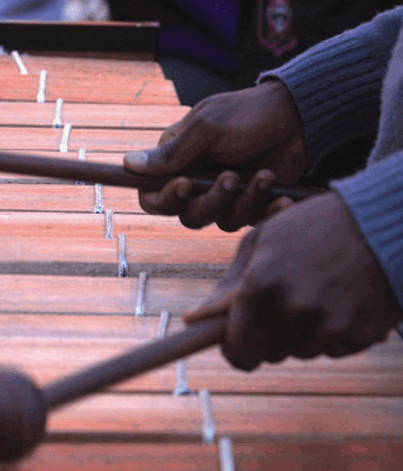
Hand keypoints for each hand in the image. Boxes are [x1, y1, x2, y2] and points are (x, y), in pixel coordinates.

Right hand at [123, 81, 308, 230]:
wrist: (299, 117)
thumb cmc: (248, 115)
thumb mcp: (207, 128)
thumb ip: (172, 153)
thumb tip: (129, 164)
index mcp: (176, 161)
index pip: (151, 195)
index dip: (163, 199)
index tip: (184, 185)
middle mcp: (195, 182)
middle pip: (186, 215)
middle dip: (211, 201)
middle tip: (232, 177)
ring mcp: (224, 195)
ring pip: (220, 221)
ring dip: (244, 201)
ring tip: (264, 176)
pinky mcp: (250, 203)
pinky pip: (251, 222)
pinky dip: (267, 211)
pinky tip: (282, 198)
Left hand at [184, 192, 402, 370]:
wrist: (382, 220)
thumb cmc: (312, 226)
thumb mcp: (260, 242)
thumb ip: (228, 285)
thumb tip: (195, 320)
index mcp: (261, 283)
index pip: (237, 350)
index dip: (234, 350)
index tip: (234, 344)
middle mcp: (294, 308)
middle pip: (268, 356)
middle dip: (267, 338)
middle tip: (280, 307)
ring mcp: (331, 324)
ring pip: (301, 352)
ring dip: (301, 333)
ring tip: (316, 292)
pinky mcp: (363, 334)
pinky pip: (333, 349)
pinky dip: (332, 332)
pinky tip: (341, 299)